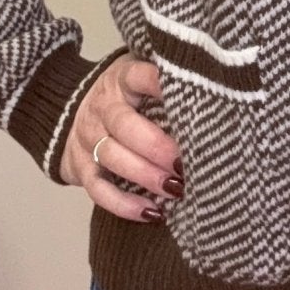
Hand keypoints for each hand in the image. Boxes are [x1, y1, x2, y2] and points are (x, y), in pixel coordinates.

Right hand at [59, 54, 183, 219]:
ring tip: (176, 189)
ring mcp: (87, 137)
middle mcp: (102, 106)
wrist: (68, 110)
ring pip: (111, 157)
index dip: (160, 84)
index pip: (139, 76)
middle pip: (124, 125)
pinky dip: (124, 204)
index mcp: (122, 78)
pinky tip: (152, 213)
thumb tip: (220, 89)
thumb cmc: (126, 97)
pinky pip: (98, 189)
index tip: (189, 98)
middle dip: (156, 147)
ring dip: (145, 175)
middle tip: (184, 164)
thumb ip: (168, 81)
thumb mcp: (141, 77)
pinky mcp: (79, 166)